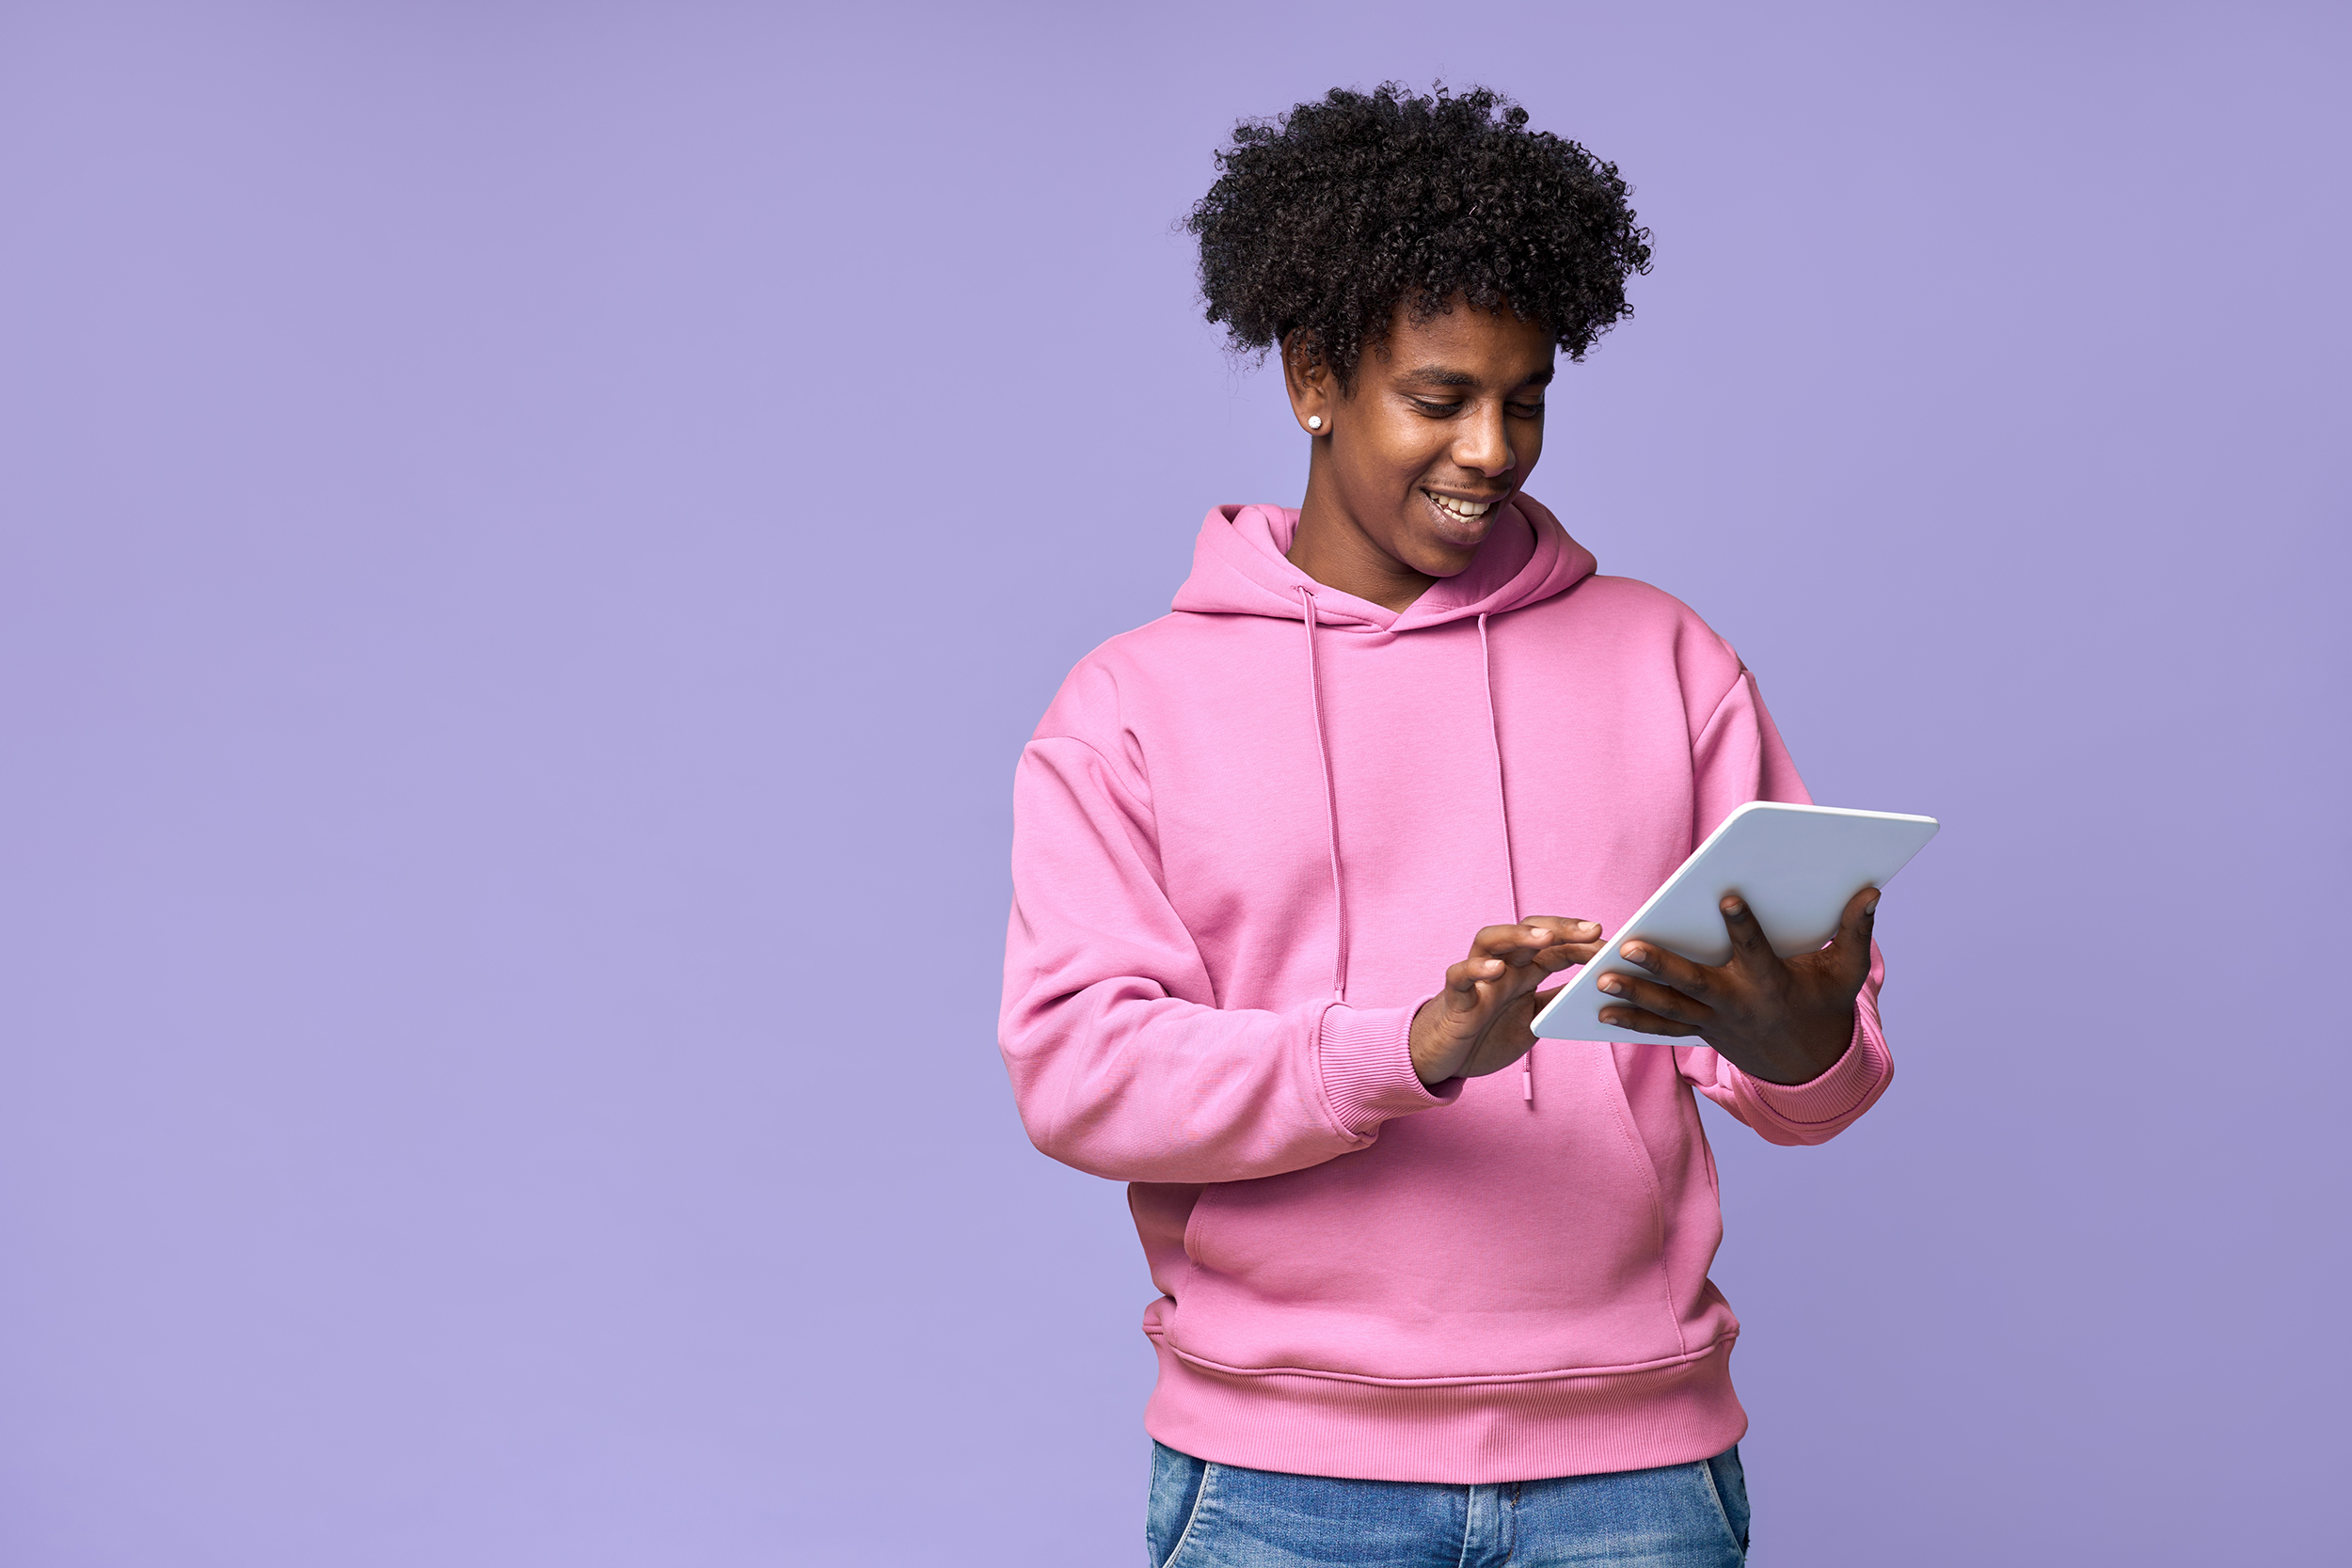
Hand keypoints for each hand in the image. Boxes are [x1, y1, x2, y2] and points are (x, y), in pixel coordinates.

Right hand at [1409, 919, 1604, 1086]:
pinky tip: (1495, 969)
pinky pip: (1459, 976)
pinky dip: (1475, 969)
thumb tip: (1595, 993)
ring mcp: (1477, 980)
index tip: (1611, 944)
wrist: (1443, 1060)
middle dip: (1560, 928)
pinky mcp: (1455, 999)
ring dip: (1518, 935)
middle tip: (1592, 931)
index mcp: (1522, 974)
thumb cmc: (1485, 1036)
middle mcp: (1501, 969)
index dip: (1581, 943)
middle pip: (1528, 933)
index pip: (1554, 947)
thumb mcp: (1532, 1022)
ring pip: (1490, 940)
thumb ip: (1555, 1004)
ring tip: (1544, 938)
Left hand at [1595, 886, 1878, 1084]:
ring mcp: (1716, 1021)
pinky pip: (1664, 1028)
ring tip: (1599, 981)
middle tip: (1630, 946)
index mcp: (1772, 984)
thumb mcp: (1846, 974)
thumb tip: (1872, 892)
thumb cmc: (1825, 1007)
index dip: (1742, 924)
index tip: (1724, 896)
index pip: (1755, 950)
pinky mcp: (1702, 1031)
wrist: (1809, 1067)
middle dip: (1662, 965)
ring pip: (1670, 1008)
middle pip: (1695, 983)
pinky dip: (1633, 1020)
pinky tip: (1601, 1011)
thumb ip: (1856, 933)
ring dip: (1634, 995)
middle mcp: (1739, 1003)